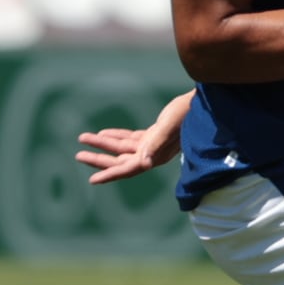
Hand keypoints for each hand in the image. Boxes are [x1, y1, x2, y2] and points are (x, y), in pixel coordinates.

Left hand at [76, 90, 192, 185]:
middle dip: (99, 158)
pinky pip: (129, 138)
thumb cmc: (188, 113)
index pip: (128, 168)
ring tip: (83, 138)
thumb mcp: (170, 126)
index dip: (110, 174)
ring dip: (103, 144)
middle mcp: (152, 153)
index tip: (93, 180)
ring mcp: (153, 144)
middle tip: (78, 155)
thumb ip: (157, 143)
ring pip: (122, 148)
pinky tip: (104, 132)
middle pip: (120, 160)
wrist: (204, 104)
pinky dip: (116, 135)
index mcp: (156, 155)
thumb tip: (144, 163)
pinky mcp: (154, 134)